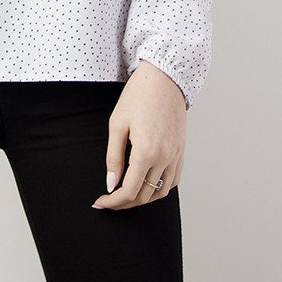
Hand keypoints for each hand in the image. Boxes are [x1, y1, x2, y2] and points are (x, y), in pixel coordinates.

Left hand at [91, 61, 185, 208]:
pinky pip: (173, 181)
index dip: (113, 202)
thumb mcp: (117, 124)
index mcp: (147, 152)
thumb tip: (111, 184)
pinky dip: (159, 188)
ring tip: (125, 196)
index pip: (129, 191)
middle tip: (108, 200)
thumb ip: (113, 157)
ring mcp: (176, 155)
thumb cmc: (138, 96)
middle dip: (124, 203)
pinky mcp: (181, 151)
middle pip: (145, 196)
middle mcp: (165, 158)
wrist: (164, 78)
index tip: (100, 203)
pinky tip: (146, 184)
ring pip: (161, 192)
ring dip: (143, 198)